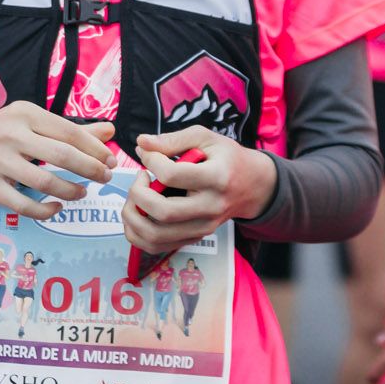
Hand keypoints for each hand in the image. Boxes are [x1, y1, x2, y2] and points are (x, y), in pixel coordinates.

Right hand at [0, 102, 114, 218]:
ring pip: (44, 182)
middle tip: (104, 177)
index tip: (110, 160)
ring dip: (71, 191)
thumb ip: (70, 130)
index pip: (69, 132)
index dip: (95, 149)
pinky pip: (23, 205)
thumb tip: (110, 131)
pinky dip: (45, 210)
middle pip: (62, 156)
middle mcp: (12, 134)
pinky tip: (57, 207)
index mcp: (25, 113)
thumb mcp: (31, 121)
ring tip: (82, 192)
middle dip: (91, 169)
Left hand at [123, 127, 277, 256]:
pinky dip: (137, 233)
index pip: (172, 175)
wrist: (252, 186)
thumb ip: (172, 140)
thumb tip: (141, 144)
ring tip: (136, 196)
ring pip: (156, 235)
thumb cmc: (226, 158)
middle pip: (163, 212)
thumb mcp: (205, 137)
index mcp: (216, 178)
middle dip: (138, 194)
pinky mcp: (194, 237)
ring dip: (133, 216)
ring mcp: (203, 227)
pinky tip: (138, 212)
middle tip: (140, 177)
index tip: (148, 154)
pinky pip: (158, 245)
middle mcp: (210, 208)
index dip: (151, 161)